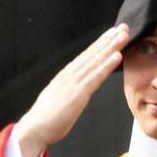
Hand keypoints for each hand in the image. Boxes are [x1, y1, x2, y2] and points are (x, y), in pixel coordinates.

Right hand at [15, 24, 129, 156]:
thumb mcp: (58, 100)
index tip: (111, 34)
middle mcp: (69, 76)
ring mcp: (73, 83)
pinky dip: (106, 65)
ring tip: (123, 35)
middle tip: (123, 27)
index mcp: (64, 77)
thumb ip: (68, 92)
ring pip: (95, 61)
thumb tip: (75, 92)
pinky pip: (95, 77)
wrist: (33, 130)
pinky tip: (117, 55)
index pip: (85, 57)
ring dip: (111, 47)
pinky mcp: (77, 94)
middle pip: (91, 54)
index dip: (99, 44)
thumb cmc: (46, 120)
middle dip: (108, 40)